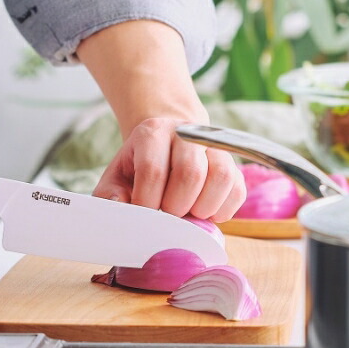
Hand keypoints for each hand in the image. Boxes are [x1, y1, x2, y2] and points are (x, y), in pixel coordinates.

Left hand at [75, 20, 245, 220]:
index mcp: (152, 132)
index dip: (148, 202)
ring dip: (203, 207)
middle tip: (168, 215)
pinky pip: (238, 189)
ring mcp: (214, 146)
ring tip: (188, 214)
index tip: (144, 215)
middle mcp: (187, 132)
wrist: (166, 144)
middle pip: (190, 173)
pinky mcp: (233, 163)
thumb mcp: (116, 177)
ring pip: (221, 177)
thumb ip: (110, 195)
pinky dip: (223, 209)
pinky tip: (205, 212)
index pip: (153, 171)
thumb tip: (121, 209)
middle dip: (177, 206)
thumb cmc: (138, 168)